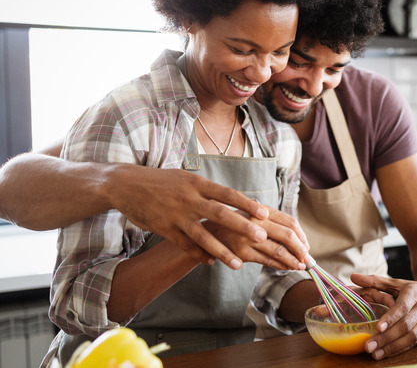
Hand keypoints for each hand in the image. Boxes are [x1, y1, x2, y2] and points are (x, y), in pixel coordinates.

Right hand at [107, 164, 306, 268]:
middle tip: (262, 237)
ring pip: (203, 236)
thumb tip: (231, 199)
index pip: (228, 194)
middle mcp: (189, 198)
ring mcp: (176, 215)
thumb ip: (206, 190)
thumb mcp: (185, 178)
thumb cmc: (160, 181)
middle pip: (220, 214)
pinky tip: (211, 263)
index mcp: (197, 183)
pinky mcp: (164, 228)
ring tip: (238, 264)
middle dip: (242, 226)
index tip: (265, 213)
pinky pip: (185, 245)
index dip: (248, 205)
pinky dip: (198, 255)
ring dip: (222, 251)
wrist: (125, 184)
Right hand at [203, 207, 309, 270]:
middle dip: (301, 248)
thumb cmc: (234, 224)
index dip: (302, 235)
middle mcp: (256, 222)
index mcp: (261, 211)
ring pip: (279, 251)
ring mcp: (249, 238)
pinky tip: (289, 268)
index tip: (306, 245)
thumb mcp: (252, 216)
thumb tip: (298, 237)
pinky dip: (281, 266)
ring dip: (294, 260)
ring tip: (301, 265)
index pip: (289, 222)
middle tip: (308, 257)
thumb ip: (272, 222)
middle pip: (288, 235)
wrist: (206, 233)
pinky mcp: (242, 253)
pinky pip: (267, 261)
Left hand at [351, 274, 416, 359]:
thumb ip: (375, 281)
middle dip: (386, 337)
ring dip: (391, 347)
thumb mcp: (397, 283)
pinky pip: (412, 344)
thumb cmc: (415, 291)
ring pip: (409, 338)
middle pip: (404, 326)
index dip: (391, 318)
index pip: (402, 307)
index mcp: (413, 294)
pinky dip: (398, 350)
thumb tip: (353, 277)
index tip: (378, 327)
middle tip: (368, 346)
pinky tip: (384, 354)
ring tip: (375, 353)